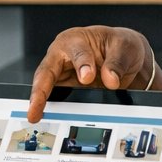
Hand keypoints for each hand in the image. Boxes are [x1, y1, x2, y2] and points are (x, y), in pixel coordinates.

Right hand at [26, 27, 161, 121]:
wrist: (125, 58)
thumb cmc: (120, 46)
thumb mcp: (125, 47)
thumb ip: (117, 62)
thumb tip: (110, 80)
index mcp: (75, 40)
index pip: (76, 52)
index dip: (82, 64)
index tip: (87, 78)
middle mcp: (62, 56)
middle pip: (46, 72)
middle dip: (39, 91)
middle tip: (36, 108)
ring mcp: (62, 74)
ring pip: (45, 88)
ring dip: (40, 103)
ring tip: (36, 118)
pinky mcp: (66, 89)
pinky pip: (56, 100)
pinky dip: (53, 111)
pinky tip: (52, 122)